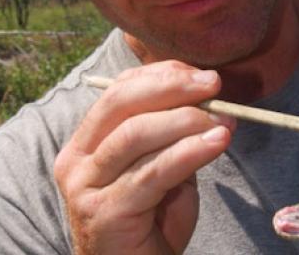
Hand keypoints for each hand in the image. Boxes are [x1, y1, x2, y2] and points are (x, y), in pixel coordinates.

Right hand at [53, 60, 234, 254]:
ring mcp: (85, 188)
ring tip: (221, 121)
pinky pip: (152, 173)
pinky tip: (215, 144)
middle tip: (212, 86)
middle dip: (170, 88)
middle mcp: (76, 161)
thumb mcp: (162, 168)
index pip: (118, 92)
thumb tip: (209, 98)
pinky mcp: (104, 213)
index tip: (199, 74)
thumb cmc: (151, 223)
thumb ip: (173, 135)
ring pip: (135, 134)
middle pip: (120, 104)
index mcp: (85, 143)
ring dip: (185, 120)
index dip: (159, 75)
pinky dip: (188, 152)